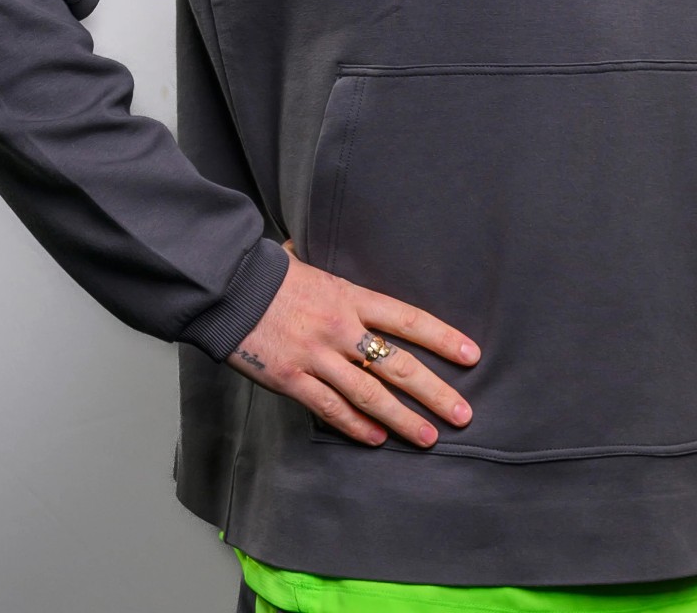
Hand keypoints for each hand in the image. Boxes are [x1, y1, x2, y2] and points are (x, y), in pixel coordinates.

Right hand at [223, 236, 481, 448]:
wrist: (225, 288)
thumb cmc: (267, 274)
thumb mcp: (310, 265)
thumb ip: (331, 275)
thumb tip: (329, 256)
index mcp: (349, 296)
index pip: (407, 319)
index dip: (442, 338)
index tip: (471, 355)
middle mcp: (340, 328)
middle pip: (398, 364)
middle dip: (434, 391)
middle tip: (462, 414)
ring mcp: (316, 356)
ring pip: (370, 395)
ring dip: (403, 419)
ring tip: (429, 437)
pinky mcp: (291, 379)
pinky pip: (330, 409)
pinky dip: (356, 427)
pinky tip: (377, 440)